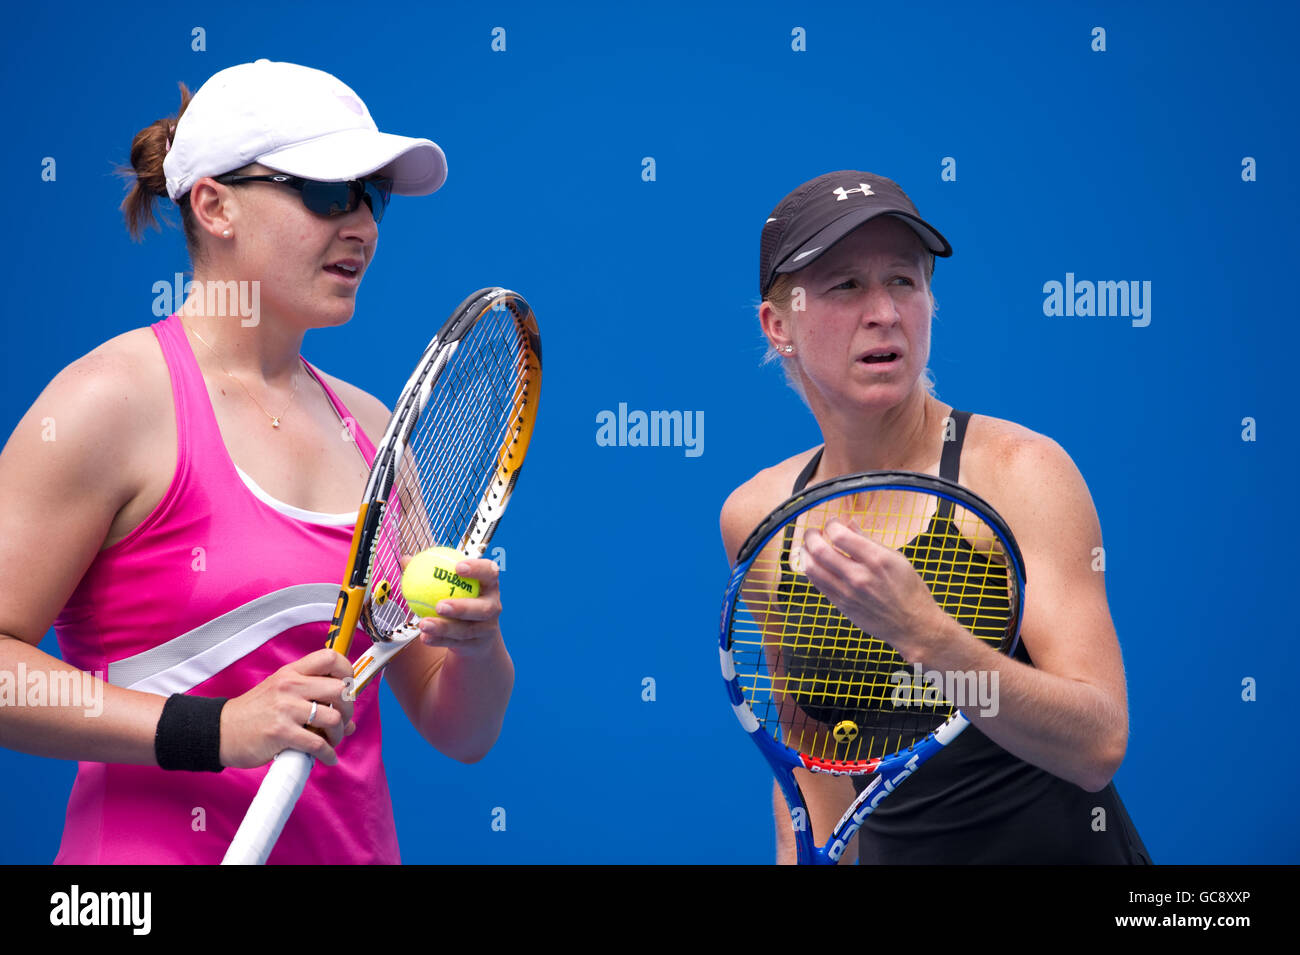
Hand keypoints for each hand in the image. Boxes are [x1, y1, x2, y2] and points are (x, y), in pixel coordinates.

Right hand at [219, 648, 356, 767]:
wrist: (221, 731)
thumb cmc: (254, 713)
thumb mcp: (281, 693)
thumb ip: (314, 699)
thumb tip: (349, 721)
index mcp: (292, 672)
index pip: (330, 657)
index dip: (348, 671)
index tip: (349, 688)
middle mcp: (290, 686)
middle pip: (340, 689)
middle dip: (348, 708)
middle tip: (342, 720)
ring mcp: (285, 709)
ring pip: (333, 718)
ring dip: (339, 734)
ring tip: (332, 740)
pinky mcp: (281, 733)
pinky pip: (317, 744)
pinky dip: (328, 754)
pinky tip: (327, 757)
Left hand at [413, 557, 503, 659]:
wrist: (475, 633)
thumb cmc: (459, 598)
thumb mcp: (449, 584)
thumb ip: (429, 571)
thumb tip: (406, 560)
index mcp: (488, 585)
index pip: (490, 572)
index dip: (478, 569)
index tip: (457, 568)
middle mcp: (493, 606)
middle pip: (483, 608)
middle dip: (462, 607)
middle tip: (440, 605)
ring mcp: (486, 628)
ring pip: (467, 630)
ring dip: (444, 627)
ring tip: (423, 623)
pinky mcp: (477, 645)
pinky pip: (456, 643)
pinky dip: (439, 640)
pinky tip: (424, 637)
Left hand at [799, 518, 947, 658]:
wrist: (912, 625)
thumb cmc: (908, 589)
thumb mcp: (896, 558)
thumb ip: (868, 541)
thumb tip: (849, 524)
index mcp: (876, 559)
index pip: (839, 535)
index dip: (831, 524)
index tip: (833, 522)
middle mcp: (859, 576)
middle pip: (819, 550)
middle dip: (811, 536)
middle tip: (813, 532)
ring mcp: (847, 592)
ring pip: (812, 568)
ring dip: (805, 553)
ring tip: (808, 547)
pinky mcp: (841, 605)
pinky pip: (817, 583)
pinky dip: (811, 569)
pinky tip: (815, 563)